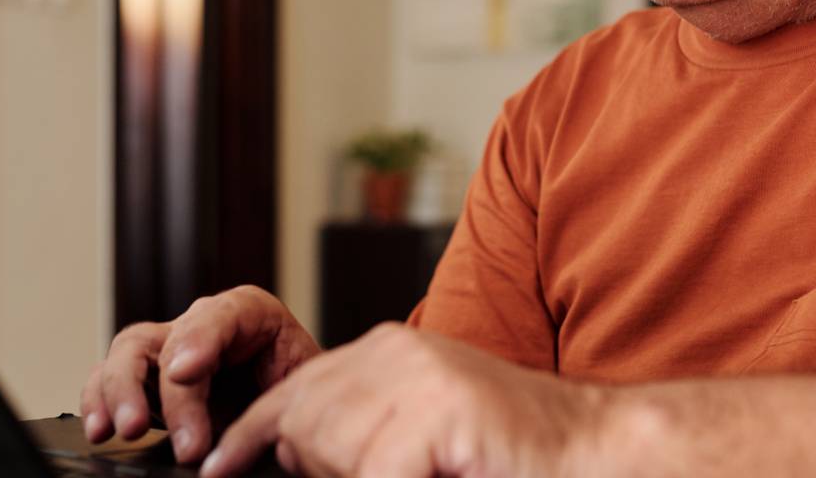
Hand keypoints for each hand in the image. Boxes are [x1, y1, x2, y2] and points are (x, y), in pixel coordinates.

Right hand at [79, 285, 321, 462]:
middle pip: (164, 339)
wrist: (297, 414)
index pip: (222, 314)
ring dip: (119, 393)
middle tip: (154, 427)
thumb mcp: (303, 393)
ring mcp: (171, 354)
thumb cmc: (301, 399)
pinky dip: (100, 403)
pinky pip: (110, 380)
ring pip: (129, 353)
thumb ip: (275, 405)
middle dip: (155, 383)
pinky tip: (99, 429)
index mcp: (253, 318)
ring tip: (124, 430)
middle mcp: (204, 330)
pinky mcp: (149, 384)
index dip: (199, 338)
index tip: (186, 372)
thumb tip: (248, 439)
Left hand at [201, 323, 605, 477]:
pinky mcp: (441, 409)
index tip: (215, 469)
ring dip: (365, 477)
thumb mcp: (422, 438)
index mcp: (389, 352)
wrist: (600, 450)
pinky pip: (375, 475)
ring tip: (432, 469)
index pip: (293, 391)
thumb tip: (286, 447)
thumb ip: (363, 434)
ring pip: (328, 451)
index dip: (250, 437)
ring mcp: (420, 375)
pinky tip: (441, 475)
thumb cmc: (512, 457)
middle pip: (301, 425)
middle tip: (399, 472)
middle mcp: (398, 351)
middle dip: (323, 469)